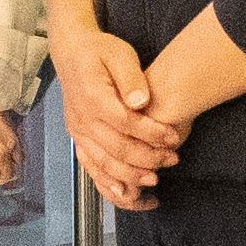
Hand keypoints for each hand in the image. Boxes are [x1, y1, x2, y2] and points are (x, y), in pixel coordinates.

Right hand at [63, 29, 178, 211]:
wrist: (71, 52)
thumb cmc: (100, 51)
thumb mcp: (119, 54)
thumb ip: (131, 77)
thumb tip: (141, 101)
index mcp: (93, 97)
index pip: (126, 123)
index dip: (152, 133)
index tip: (174, 137)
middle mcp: (82, 118)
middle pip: (116, 148)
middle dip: (147, 159)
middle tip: (173, 160)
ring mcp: (78, 131)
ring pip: (103, 163)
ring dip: (130, 176)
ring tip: (155, 181)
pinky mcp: (77, 138)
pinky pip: (90, 167)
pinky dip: (107, 183)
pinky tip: (126, 194)